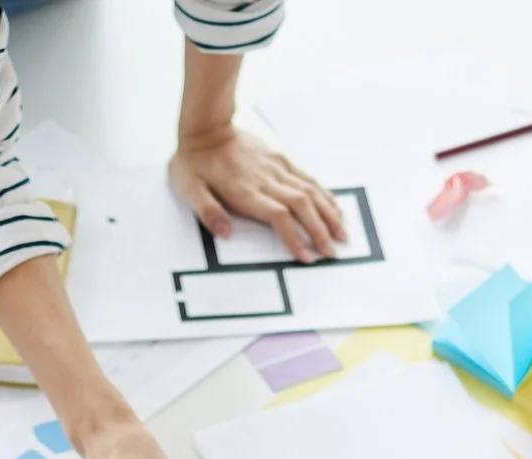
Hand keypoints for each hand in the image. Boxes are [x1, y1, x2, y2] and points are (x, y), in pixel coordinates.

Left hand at [168, 128, 345, 262]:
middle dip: (320, 231)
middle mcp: (266, 179)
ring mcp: (276, 168)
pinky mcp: (280, 160)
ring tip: (343, 233)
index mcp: (245, 191)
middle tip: (334, 252)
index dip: (295, 238)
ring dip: (328, 214)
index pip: (278, 216)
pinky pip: (307, 178)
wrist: (205, 128)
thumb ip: (207, 211)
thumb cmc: (193, 162)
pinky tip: (334, 207)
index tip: (308, 257)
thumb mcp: (188, 188)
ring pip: (310, 191)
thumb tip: (225, 233)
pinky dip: (324, 194)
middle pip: (302, 206)